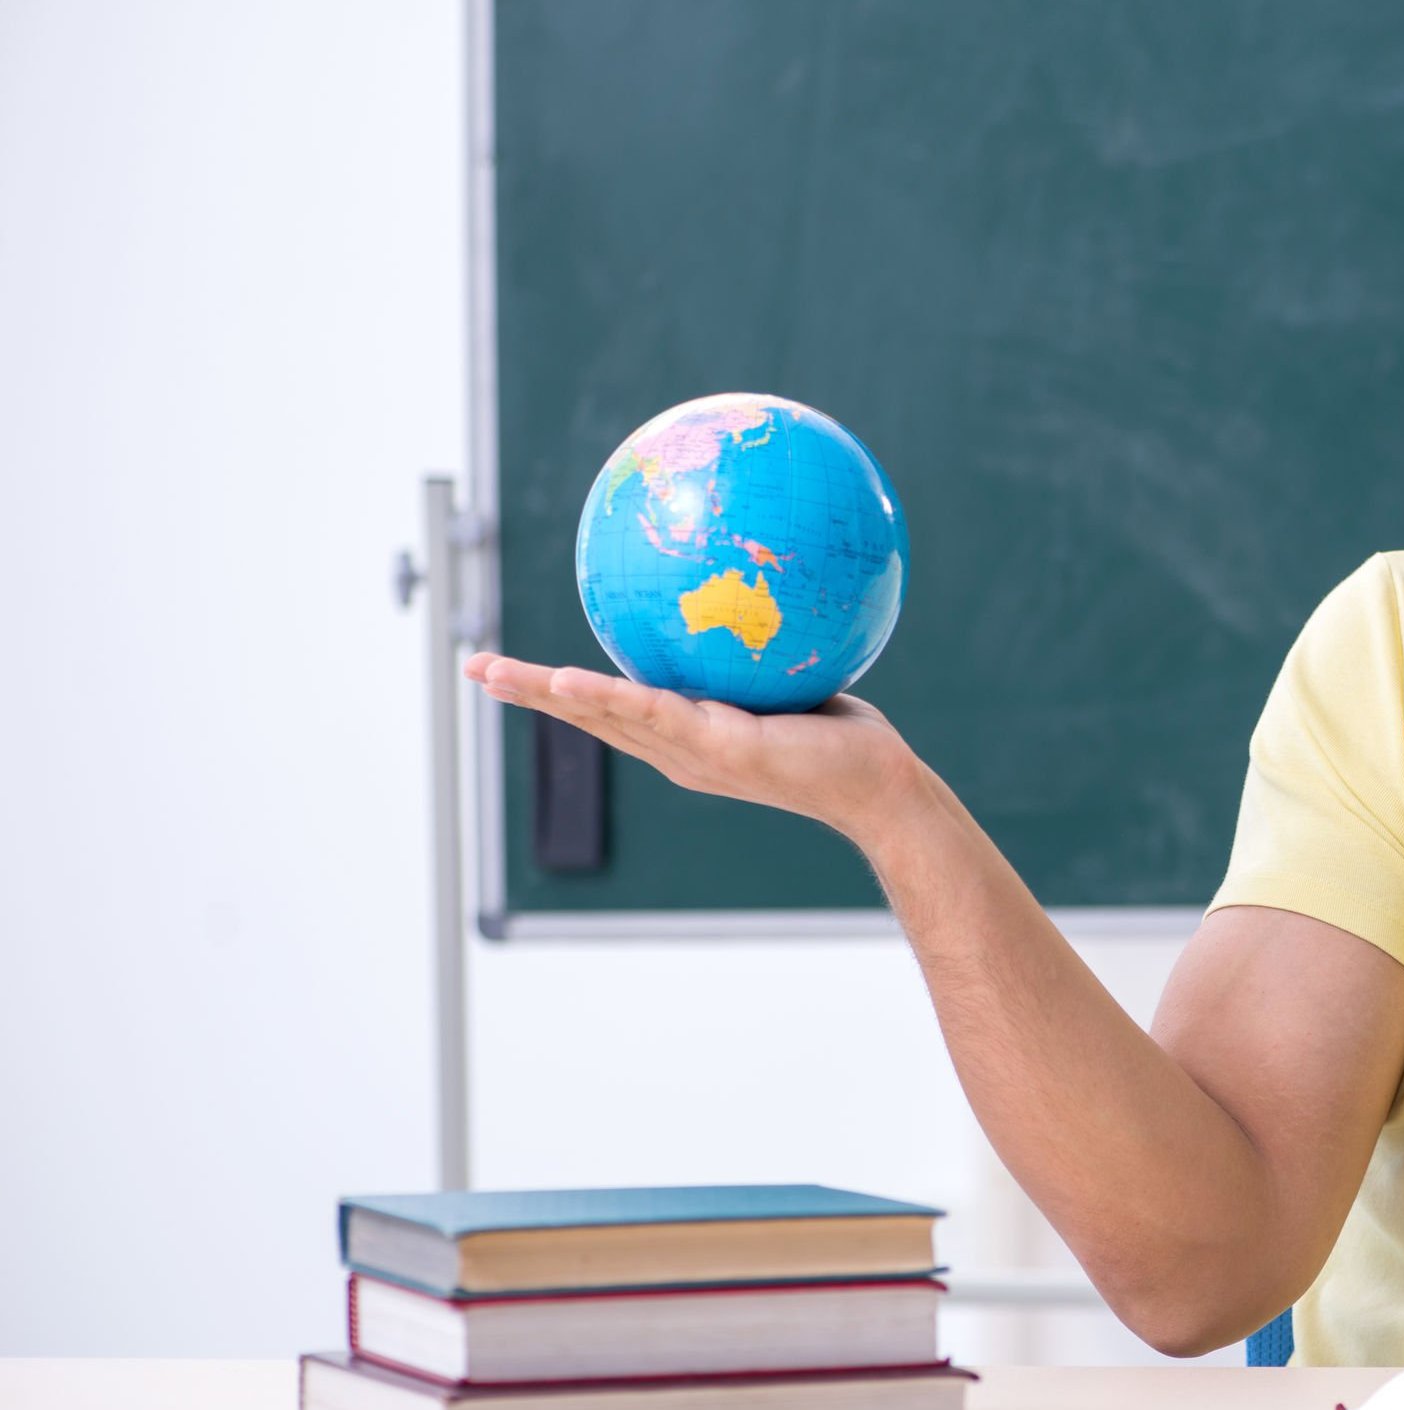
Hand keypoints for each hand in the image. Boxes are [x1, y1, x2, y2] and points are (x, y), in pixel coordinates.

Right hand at [463, 652, 928, 840]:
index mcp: (684, 736)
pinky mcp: (719, 750)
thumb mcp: (787, 680)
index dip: (559, 689)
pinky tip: (563, 679)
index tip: (516, 666)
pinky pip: (652, 713)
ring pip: (602, 716)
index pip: (609, 708)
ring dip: (543, 696)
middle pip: (585, 716)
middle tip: (470, 667)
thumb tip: (745, 580)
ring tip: (491, 673)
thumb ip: (754, 645)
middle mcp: (676, 751)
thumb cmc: (843, 734)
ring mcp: (692, 755)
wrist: (880, 784)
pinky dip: (602, 696)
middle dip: (526, 694)